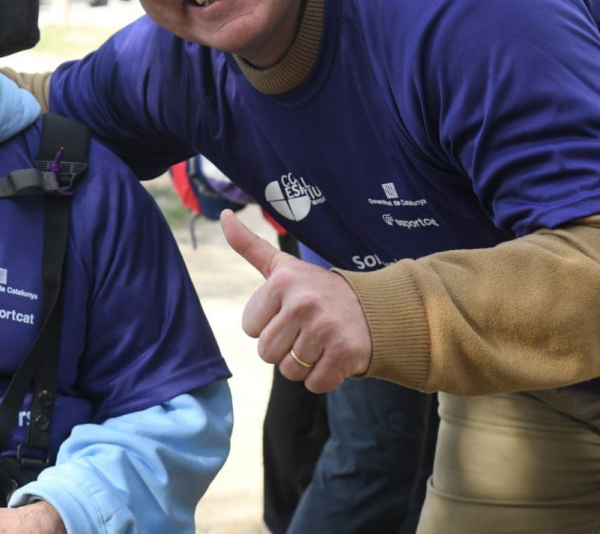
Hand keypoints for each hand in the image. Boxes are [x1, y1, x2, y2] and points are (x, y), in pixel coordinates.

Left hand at [222, 210, 371, 392]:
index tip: (291, 311)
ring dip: (304, 363)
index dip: (270, 324)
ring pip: (289, 370)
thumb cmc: (317, 290)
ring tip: (322, 341)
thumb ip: (249, 245)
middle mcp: (303, 302)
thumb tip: (224, 215)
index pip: (250, 328)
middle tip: (308, 329)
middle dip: (285, 347)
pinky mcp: (344, 354)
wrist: (375, 308)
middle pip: (266, 353)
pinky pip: (314, 384)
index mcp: (282, 281)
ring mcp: (325, 329)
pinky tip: (335, 355)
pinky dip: (324, 377)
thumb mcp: (283, 266)